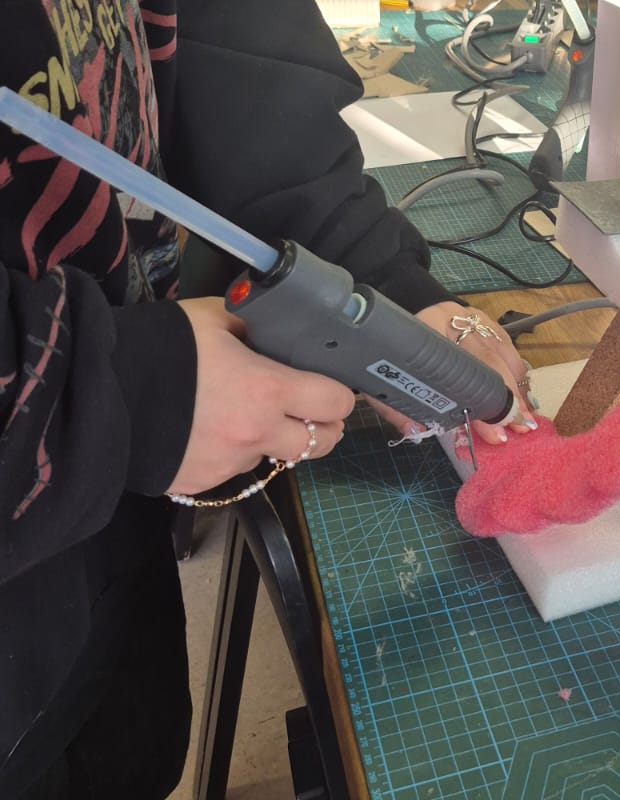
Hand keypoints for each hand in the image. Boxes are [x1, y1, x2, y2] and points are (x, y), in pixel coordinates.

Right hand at [170, 298, 353, 494]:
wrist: (100, 392)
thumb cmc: (161, 348)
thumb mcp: (214, 317)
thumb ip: (255, 322)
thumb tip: (277, 325)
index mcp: (269, 389)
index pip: (336, 403)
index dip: (339, 394)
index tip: (330, 387)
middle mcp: (258, 433)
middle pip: (321, 443)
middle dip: (323, 426)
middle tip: (309, 410)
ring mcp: (231, 463)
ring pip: (274, 456)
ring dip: (272, 439)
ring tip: (242, 413)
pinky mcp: (203, 482)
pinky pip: (233, 468)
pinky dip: (230, 451)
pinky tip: (205, 430)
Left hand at [368, 300, 537, 448]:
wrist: (401, 306)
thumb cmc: (393, 350)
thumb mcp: (384, 378)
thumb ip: (396, 408)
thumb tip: (418, 432)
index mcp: (428, 330)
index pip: (462, 367)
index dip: (481, 403)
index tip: (496, 431)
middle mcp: (455, 319)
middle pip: (490, 360)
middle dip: (508, 399)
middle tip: (519, 427)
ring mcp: (473, 317)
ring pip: (505, 353)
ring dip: (517, 387)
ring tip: (524, 416)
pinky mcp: (485, 318)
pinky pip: (508, 346)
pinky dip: (516, 371)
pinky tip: (521, 393)